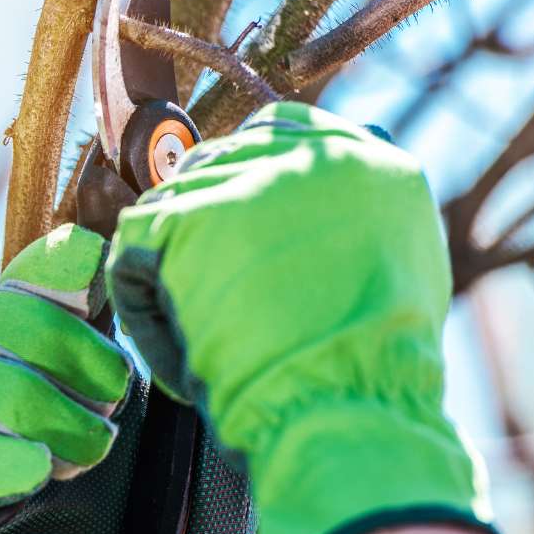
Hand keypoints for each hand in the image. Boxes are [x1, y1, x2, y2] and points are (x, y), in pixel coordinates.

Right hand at [0, 224, 252, 533]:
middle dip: (51, 339)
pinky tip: (34, 479)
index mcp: (74, 373)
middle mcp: (15, 404)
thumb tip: (166, 277)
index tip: (96, 271)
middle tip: (112, 397)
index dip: (54, 264)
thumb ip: (185, 362)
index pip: (34, 283)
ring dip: (27, 402)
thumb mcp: (208, 443)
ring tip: (90, 457)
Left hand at [106, 102, 497, 533]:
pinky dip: (142, 308)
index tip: (229, 227)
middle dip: (200, 229)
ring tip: (202, 336)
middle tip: (206, 295)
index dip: (245, 178)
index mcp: (365, 161)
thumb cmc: (376, 371)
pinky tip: (176, 350)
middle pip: (215, 164)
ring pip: (169, 207)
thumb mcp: (402, 272)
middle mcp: (305, 155)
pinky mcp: (186, 216)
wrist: (348, 403)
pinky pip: (132, 250)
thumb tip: (314, 211)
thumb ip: (357, 223)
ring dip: (171, 271)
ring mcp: (243, 180)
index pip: (280, 130)